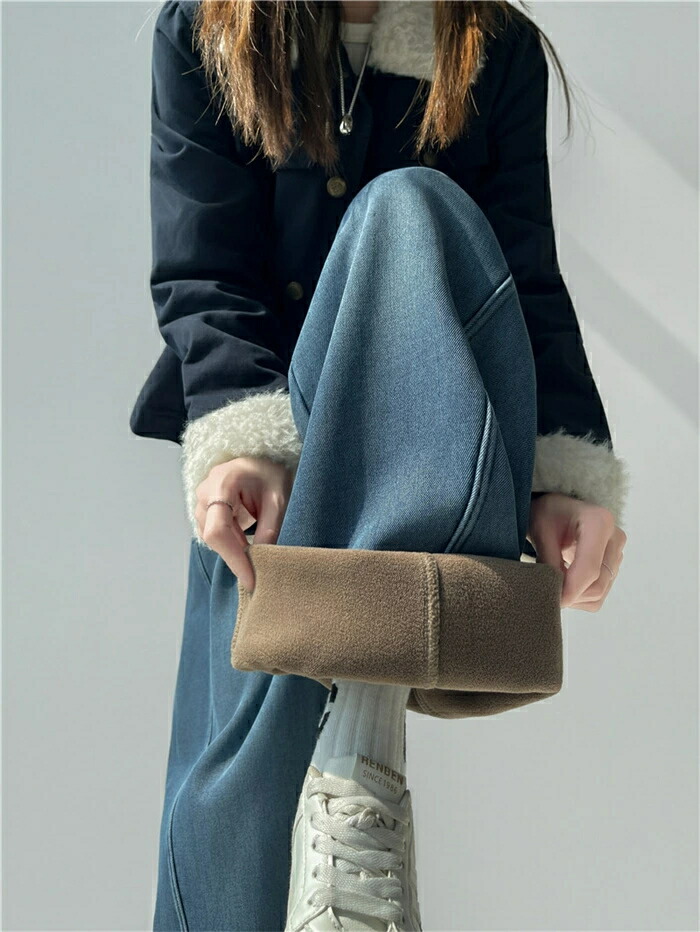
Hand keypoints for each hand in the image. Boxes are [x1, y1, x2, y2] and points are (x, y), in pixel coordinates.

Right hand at [194, 456, 294, 592]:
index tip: (251, 580)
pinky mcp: (205, 511)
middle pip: (214, 537)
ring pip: (213, 539)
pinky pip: (215, 535)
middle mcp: (205, 492)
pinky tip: (249, 546)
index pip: (218, 530)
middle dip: (236, 557)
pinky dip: (233, 544)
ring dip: (235, 551)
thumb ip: (271, 527)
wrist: (260, 464)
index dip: (233, 558)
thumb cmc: (270, 476)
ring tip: (259, 553)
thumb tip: (262, 560)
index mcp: (222, 482)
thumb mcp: (278, 498)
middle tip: (261, 575)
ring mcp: (201, 501)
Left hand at [526, 492, 625, 610]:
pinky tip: (564, 583)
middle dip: (570, 595)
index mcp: (599, 522)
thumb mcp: (541, 532)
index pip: (589, 569)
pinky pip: (598, 597)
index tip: (552, 600)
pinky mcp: (614, 568)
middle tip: (545, 592)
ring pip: (598, 594)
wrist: (557, 511)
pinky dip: (579, 598)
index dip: (570, 590)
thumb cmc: (548, 515)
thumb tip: (553, 593)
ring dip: (574, 598)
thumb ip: (548, 562)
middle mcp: (615, 538)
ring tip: (553, 583)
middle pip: (597, 585)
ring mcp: (618, 554)